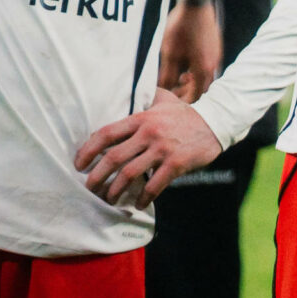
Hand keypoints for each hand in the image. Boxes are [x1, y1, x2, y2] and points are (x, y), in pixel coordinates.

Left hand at [75, 93, 224, 208]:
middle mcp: (150, 133)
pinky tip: (137, 204)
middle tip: (89, 188)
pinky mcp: (176, 163)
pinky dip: (143, 198)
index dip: (88, 150)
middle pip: (114, 158)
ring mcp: (163, 149)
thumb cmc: (186, 113)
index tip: (79, 164)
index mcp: (142, 118)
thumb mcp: (164, 100)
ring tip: (109, 199)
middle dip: (96, 177)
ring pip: (130, 174)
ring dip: (115, 191)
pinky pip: (154, 185)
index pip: (107, 133)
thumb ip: (144, 97)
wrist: (217, 122)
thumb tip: (125, 93)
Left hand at [158, 1, 221, 98]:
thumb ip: (167, 75)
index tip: (170, 101)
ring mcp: (216, 54)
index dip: (183, 101)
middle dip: (187, 91)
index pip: (196, 95)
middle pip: (202, 87)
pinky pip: (207, 65)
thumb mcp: (169, 54)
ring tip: (178, 76)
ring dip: (192, 80)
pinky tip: (185, 62)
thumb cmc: (181, 28)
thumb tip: (163, 90)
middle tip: (172, 90)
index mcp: (203, 69)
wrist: (196, 4)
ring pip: (205, 75)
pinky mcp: (215, 46)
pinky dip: (197, 69)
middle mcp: (214, 63)